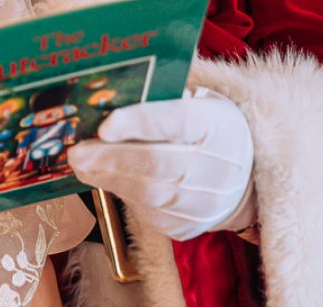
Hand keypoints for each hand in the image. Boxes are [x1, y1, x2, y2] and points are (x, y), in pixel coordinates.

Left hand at [67, 88, 253, 240]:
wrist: (245, 180)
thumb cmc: (209, 131)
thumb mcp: (199, 104)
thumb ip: (162, 99)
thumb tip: (111, 95)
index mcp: (219, 125)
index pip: (178, 121)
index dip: (140, 123)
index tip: (104, 125)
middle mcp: (218, 167)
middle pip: (157, 163)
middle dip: (111, 158)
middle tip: (77, 152)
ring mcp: (204, 202)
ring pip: (148, 193)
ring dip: (108, 178)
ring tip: (82, 164)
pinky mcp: (187, 226)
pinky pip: (148, 212)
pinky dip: (122, 194)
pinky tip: (106, 179)